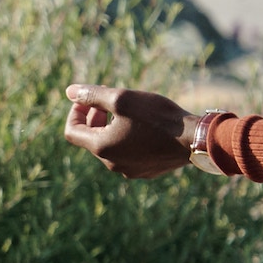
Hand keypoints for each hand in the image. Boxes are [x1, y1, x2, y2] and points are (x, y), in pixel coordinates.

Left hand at [64, 83, 192, 178]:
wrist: (193, 139)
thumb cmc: (157, 116)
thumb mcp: (122, 98)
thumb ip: (92, 95)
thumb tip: (69, 91)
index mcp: (102, 148)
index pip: (72, 131)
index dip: (76, 112)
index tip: (87, 98)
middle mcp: (112, 164)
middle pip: (91, 138)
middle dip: (94, 116)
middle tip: (108, 98)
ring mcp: (129, 170)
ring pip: (110, 146)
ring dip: (111, 126)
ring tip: (128, 109)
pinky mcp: (146, 171)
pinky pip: (128, 154)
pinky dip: (127, 138)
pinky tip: (144, 124)